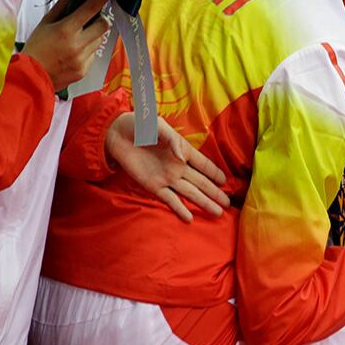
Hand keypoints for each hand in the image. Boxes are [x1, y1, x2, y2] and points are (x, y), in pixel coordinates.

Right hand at [21, 0, 114, 89]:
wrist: (29, 77)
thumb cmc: (35, 48)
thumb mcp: (44, 24)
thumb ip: (60, 8)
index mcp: (66, 30)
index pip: (91, 8)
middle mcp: (77, 44)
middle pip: (104, 25)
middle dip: (101, 20)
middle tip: (92, 20)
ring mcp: (82, 59)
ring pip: (99, 40)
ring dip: (93, 36)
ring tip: (77, 39)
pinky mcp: (84, 70)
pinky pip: (93, 55)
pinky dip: (87, 51)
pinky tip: (73, 53)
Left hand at [105, 113, 230, 222]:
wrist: (116, 135)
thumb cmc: (141, 126)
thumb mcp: (157, 127)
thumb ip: (172, 141)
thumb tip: (183, 158)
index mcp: (183, 151)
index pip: (203, 164)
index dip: (215, 173)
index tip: (226, 182)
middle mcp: (178, 167)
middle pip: (201, 183)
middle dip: (214, 193)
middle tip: (228, 204)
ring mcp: (166, 178)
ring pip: (189, 193)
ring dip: (203, 203)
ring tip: (217, 213)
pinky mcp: (152, 186)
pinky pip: (169, 199)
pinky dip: (179, 209)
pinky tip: (189, 219)